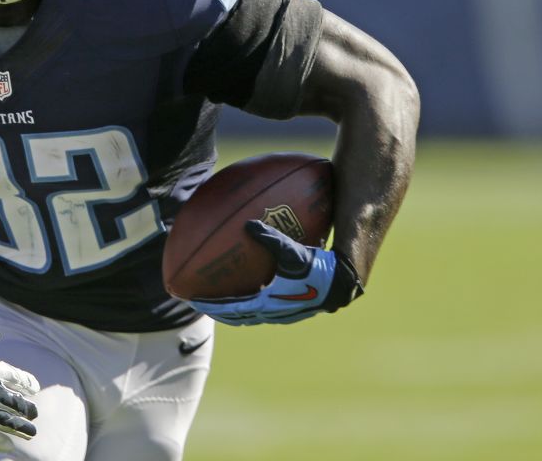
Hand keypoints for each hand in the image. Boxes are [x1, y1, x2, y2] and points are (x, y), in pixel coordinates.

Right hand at [0, 327, 38, 451]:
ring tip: (31, 434)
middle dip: (26, 409)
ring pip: (7, 422)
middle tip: (35, 414)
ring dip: (20, 428)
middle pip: (15, 403)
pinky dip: (0, 442)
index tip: (35, 388)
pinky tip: (10, 446)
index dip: (26, 382)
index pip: (15, 377)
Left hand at [189, 220, 362, 325]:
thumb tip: (248, 224)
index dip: (213, 306)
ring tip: (221, 300)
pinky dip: (254, 300)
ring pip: (253, 314)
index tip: (194, 301)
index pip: (234, 309)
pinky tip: (254, 285)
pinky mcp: (295, 306)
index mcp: (271, 304)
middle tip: (200, 302)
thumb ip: (270, 239)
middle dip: (219, 311)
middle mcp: (276, 312)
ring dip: (236, 310)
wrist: (348, 280)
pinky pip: (267, 305)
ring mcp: (286, 311)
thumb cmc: (321, 266)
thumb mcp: (293, 252)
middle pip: (240, 316)